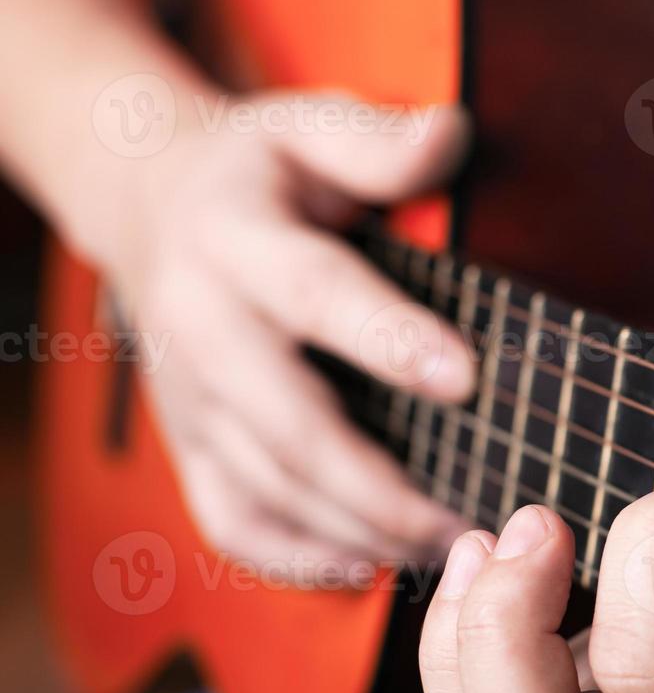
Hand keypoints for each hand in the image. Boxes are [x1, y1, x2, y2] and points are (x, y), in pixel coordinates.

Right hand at [99, 90, 476, 582]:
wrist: (146, 205)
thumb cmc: (257, 169)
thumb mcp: (308, 124)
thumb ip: (377, 141)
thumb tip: (453, 134)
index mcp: (235, 239)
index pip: (315, 296)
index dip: (389, 339)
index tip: (467, 377)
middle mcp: (201, 327)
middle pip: (287, 424)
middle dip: (380, 482)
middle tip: (468, 517)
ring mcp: (188, 398)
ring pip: (264, 488)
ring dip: (356, 530)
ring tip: (447, 548)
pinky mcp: (188, 442)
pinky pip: (231, 520)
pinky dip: (296, 559)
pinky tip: (368, 568)